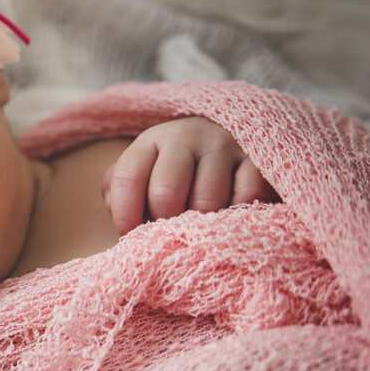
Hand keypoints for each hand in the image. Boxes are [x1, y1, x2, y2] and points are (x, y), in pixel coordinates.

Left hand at [102, 117, 275, 234]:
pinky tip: (227, 219)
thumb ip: (119, 187)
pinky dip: (233, 218)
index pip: (128, 177)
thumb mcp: (146, 169)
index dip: (125, 214)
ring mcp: (224, 147)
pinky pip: (243, 201)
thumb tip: (112, 206)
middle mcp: (186, 137)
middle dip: (163, 223)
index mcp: (152, 141)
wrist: (233, 135)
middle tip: (169, 233)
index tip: (129, 235)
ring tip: (199, 228)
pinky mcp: (257, 161)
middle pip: (166, 192)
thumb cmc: (179, 168)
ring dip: (200, 225)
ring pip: (206, 201)